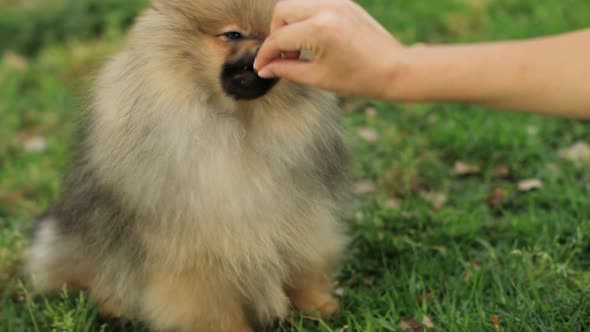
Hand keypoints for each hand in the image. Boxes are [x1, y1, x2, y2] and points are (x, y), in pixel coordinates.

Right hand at [254, 0, 403, 98]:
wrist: (395, 69)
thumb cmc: (359, 78)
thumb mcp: (318, 78)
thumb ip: (287, 69)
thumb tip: (264, 69)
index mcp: (319, 30)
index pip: (279, 37)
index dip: (266, 54)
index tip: (261, 67)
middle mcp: (326, 9)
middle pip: (282, 11)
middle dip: (276, 33)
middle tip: (283, 56)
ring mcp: (337, 2)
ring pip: (297, 4)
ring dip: (290, 24)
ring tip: (298, 49)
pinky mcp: (345, 3)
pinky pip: (314, 4)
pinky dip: (306, 19)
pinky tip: (313, 40)